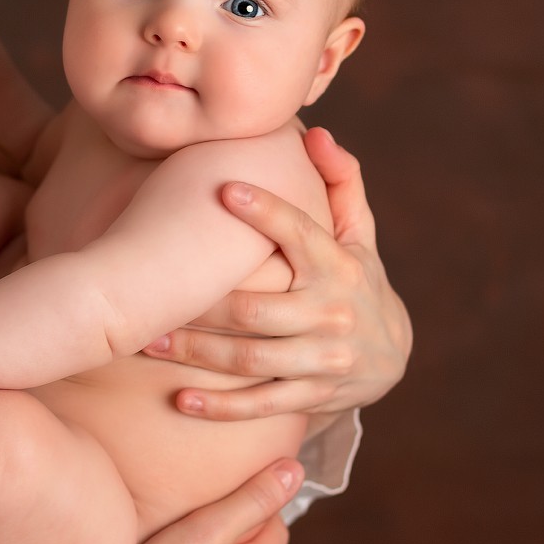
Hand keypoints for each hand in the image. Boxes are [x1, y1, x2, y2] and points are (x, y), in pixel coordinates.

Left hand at [145, 127, 410, 419]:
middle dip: (201, 304)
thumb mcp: (360, 232)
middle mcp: (333, 314)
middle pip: (257, 310)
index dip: (268, 213)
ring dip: (196, 353)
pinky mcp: (314, 396)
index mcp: (341, 266)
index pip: (302, 234)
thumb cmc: (358, 278)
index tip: (226, 190)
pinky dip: (222, 408)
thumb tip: (316, 135)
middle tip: (149, 292)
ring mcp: (324, 360)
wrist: (394, 356)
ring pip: (251, 359)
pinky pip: (262, 404)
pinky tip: (181, 402)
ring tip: (148, 341)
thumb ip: (341, 181)